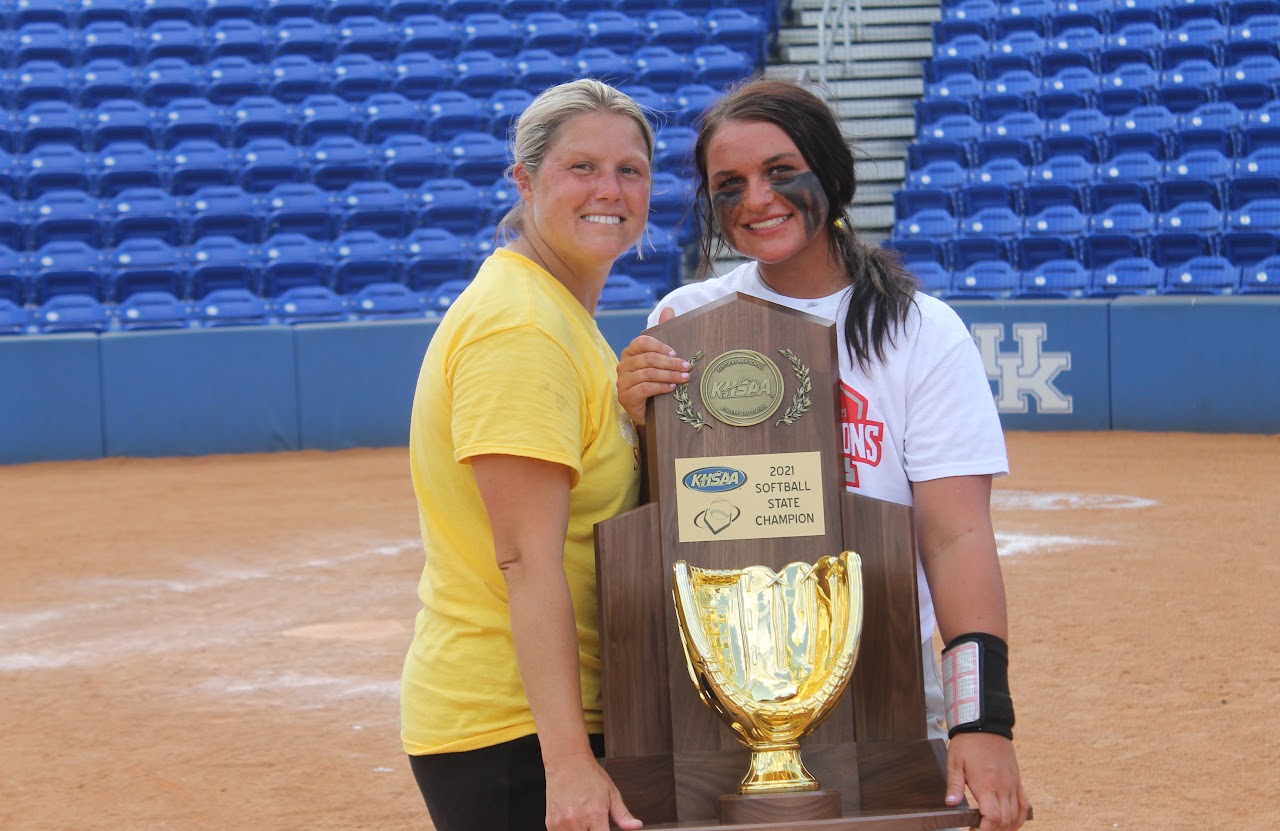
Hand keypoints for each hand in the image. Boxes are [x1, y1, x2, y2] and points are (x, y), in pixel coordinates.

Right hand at [544, 751, 642, 830]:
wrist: (567, 762)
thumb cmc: (588, 775)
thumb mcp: (612, 794)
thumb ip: (623, 815)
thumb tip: (637, 826)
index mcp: (595, 815)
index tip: (605, 830)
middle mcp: (577, 821)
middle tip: (595, 824)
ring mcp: (562, 824)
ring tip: (585, 823)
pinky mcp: (551, 825)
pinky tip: (574, 823)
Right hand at [617, 307, 686, 426]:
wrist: (647, 411)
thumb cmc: (655, 382)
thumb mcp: (661, 358)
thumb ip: (664, 333)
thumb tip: (668, 309)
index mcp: (630, 352)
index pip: (641, 342)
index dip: (659, 346)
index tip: (675, 353)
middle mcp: (623, 365)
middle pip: (648, 359)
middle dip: (670, 363)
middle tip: (688, 367)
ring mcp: (622, 381)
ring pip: (647, 373)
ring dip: (669, 375)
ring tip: (684, 378)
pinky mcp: (625, 397)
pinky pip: (644, 388)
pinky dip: (660, 387)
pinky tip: (671, 388)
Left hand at [945, 732, 1027, 830]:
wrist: (986, 725)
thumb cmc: (968, 743)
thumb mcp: (955, 762)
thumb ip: (954, 785)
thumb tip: (950, 803)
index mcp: (986, 784)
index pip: (992, 818)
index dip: (984, 830)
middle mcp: (1003, 787)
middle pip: (1005, 821)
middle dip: (993, 830)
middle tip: (979, 829)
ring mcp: (1012, 785)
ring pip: (1016, 816)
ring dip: (1005, 827)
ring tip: (991, 827)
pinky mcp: (1017, 781)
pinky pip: (1024, 805)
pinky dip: (1019, 818)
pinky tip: (1010, 823)